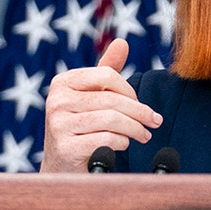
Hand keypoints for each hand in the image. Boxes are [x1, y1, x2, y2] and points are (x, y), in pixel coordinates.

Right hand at [39, 38, 162, 172]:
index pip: (107, 76)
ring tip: (145, 135)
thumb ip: (106, 71)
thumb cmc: (81, 127)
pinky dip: (122, 142)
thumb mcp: (91, 96)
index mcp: (62, 83)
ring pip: (112, 120)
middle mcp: (56, 101)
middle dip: (140, 112)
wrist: (61, 168)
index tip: (140, 105)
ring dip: (135, 129)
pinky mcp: (66, 148)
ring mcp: (58, 125)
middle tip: (154, 122)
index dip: (130, 91)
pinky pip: (106, 140)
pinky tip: (124, 145)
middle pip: (112, 100)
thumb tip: (122, 42)